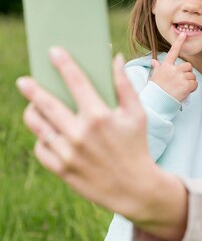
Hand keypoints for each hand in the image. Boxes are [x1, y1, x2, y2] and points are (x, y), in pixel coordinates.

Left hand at [16, 48, 186, 240]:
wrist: (135, 189)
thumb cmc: (136, 146)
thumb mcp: (137, 114)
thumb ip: (124, 85)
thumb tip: (114, 58)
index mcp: (99, 116)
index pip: (76, 82)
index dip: (63, 64)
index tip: (53, 52)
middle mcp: (80, 133)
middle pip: (47, 104)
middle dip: (32, 89)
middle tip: (24, 81)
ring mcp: (68, 153)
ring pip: (38, 126)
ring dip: (32, 112)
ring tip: (32, 106)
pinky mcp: (62, 170)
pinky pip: (41, 148)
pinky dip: (42, 138)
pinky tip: (46, 132)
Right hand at [150, 33, 197, 101]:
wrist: (157, 101)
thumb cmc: (155, 89)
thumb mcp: (154, 76)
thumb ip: (157, 68)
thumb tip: (154, 61)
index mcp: (166, 66)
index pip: (173, 51)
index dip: (179, 42)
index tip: (184, 34)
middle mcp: (173, 69)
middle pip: (188, 66)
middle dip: (188, 73)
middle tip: (181, 81)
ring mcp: (180, 77)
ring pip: (192, 76)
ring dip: (190, 82)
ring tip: (181, 88)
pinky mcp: (185, 85)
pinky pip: (195, 84)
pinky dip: (192, 89)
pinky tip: (185, 92)